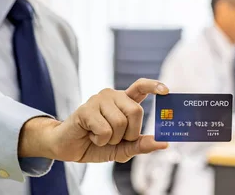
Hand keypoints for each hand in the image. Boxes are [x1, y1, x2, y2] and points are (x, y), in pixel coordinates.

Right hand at [19, 78, 169, 162]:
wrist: (68, 148)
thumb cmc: (96, 144)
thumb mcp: (122, 149)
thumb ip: (141, 144)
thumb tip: (163, 143)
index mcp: (124, 101)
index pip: (141, 87)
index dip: (154, 86)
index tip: (166, 91)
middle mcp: (113, 95)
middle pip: (136, 112)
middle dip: (129, 133)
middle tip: (115, 137)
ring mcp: (99, 99)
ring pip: (120, 123)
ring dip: (112, 139)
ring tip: (99, 135)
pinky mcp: (86, 108)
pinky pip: (104, 130)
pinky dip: (100, 140)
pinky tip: (90, 134)